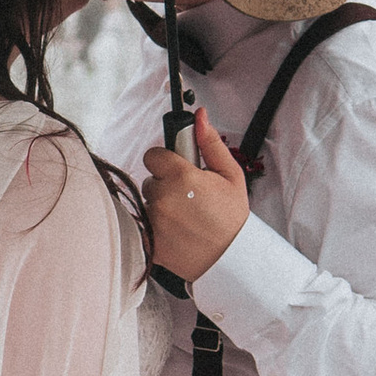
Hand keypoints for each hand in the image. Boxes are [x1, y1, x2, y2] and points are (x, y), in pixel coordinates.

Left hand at [141, 109, 249, 283]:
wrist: (230, 259)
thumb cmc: (232, 218)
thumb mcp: (230, 175)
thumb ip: (210, 143)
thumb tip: (199, 116)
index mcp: (182, 176)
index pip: (153, 155)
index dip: (166, 162)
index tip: (178, 171)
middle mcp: (163, 197)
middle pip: (149, 179)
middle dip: (165, 185)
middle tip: (188, 198)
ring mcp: (153, 220)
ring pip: (146, 202)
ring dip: (159, 206)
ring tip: (184, 217)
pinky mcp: (148, 240)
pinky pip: (142, 223)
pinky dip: (154, 226)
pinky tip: (175, 231)